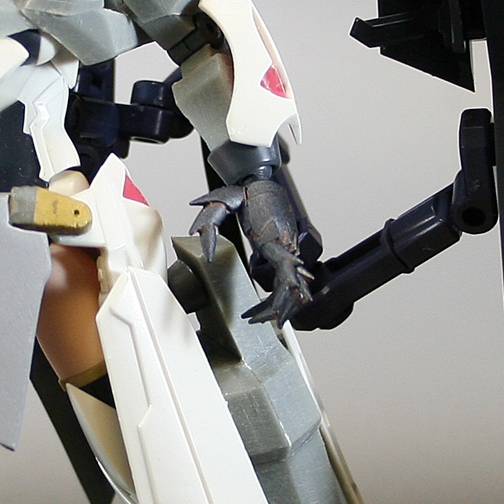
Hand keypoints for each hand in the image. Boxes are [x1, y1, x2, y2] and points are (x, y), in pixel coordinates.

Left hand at [189, 176, 312, 326]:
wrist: (259, 181)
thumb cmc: (242, 193)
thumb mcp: (218, 206)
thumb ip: (209, 229)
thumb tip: (206, 255)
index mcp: (272, 237)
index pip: (284, 273)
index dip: (278, 297)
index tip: (264, 313)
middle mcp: (285, 245)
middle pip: (294, 286)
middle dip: (281, 308)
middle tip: (260, 322)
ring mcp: (288, 248)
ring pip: (297, 284)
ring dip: (285, 304)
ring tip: (265, 319)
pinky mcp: (286, 250)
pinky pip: (291, 276)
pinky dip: (286, 293)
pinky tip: (276, 305)